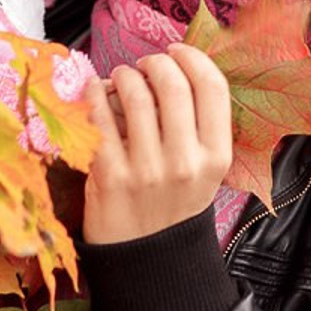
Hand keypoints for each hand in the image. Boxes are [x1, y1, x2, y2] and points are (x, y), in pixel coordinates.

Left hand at [83, 44, 231, 243]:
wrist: (147, 258)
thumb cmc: (173, 205)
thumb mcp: (205, 170)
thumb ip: (199, 125)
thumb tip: (176, 68)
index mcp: (215, 157)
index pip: (212, 87)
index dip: (192, 58)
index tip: (176, 52)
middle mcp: (185, 162)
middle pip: (173, 84)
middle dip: (155, 62)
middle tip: (145, 65)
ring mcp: (145, 169)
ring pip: (135, 94)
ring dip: (124, 75)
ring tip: (122, 78)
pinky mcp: (109, 175)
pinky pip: (99, 117)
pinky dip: (94, 93)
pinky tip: (96, 91)